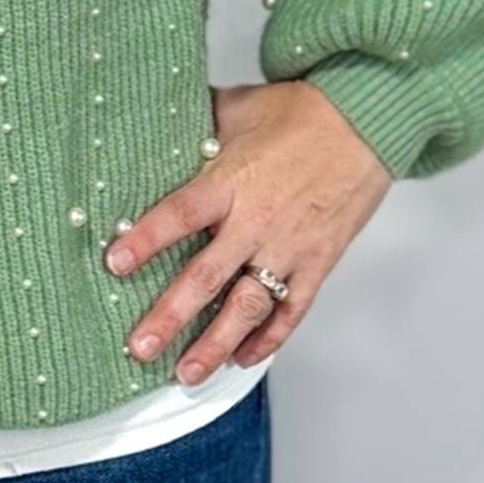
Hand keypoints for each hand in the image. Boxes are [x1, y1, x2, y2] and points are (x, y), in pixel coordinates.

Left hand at [104, 79, 391, 380]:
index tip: (115, 262)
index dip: (148, 239)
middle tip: (141, 346)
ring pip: (247, 306)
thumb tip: (152, 118)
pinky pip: (292, 310)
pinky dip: (268, 338)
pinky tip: (242, 359)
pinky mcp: (318, 263)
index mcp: (232, 181)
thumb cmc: (304, 113)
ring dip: (215, 343)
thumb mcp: (241, 108)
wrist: (368, 122)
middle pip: (207, 276)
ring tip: (187, 374)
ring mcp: (289, 248)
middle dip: (171, 316)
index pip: (181, 214)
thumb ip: (198, 123)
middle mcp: (258, 221)